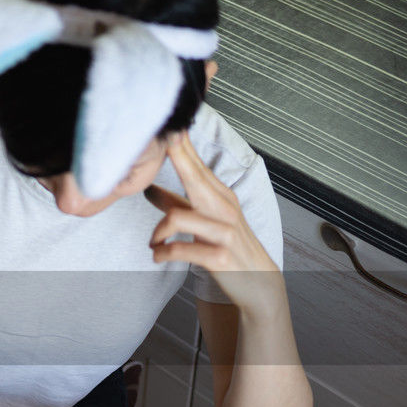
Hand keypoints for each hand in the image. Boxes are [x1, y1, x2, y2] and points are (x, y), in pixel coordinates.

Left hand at [146, 131, 284, 318]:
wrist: (258, 282)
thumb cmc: (226, 246)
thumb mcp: (204, 220)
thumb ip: (176, 203)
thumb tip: (148, 188)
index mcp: (219, 195)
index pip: (197, 165)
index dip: (182, 144)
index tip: (168, 125)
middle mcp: (224, 209)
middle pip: (195, 177)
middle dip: (177, 157)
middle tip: (158, 142)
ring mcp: (224, 232)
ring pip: (180, 217)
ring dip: (158, 231)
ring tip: (153, 242)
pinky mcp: (220, 257)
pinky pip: (181, 249)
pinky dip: (163, 252)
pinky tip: (158, 256)